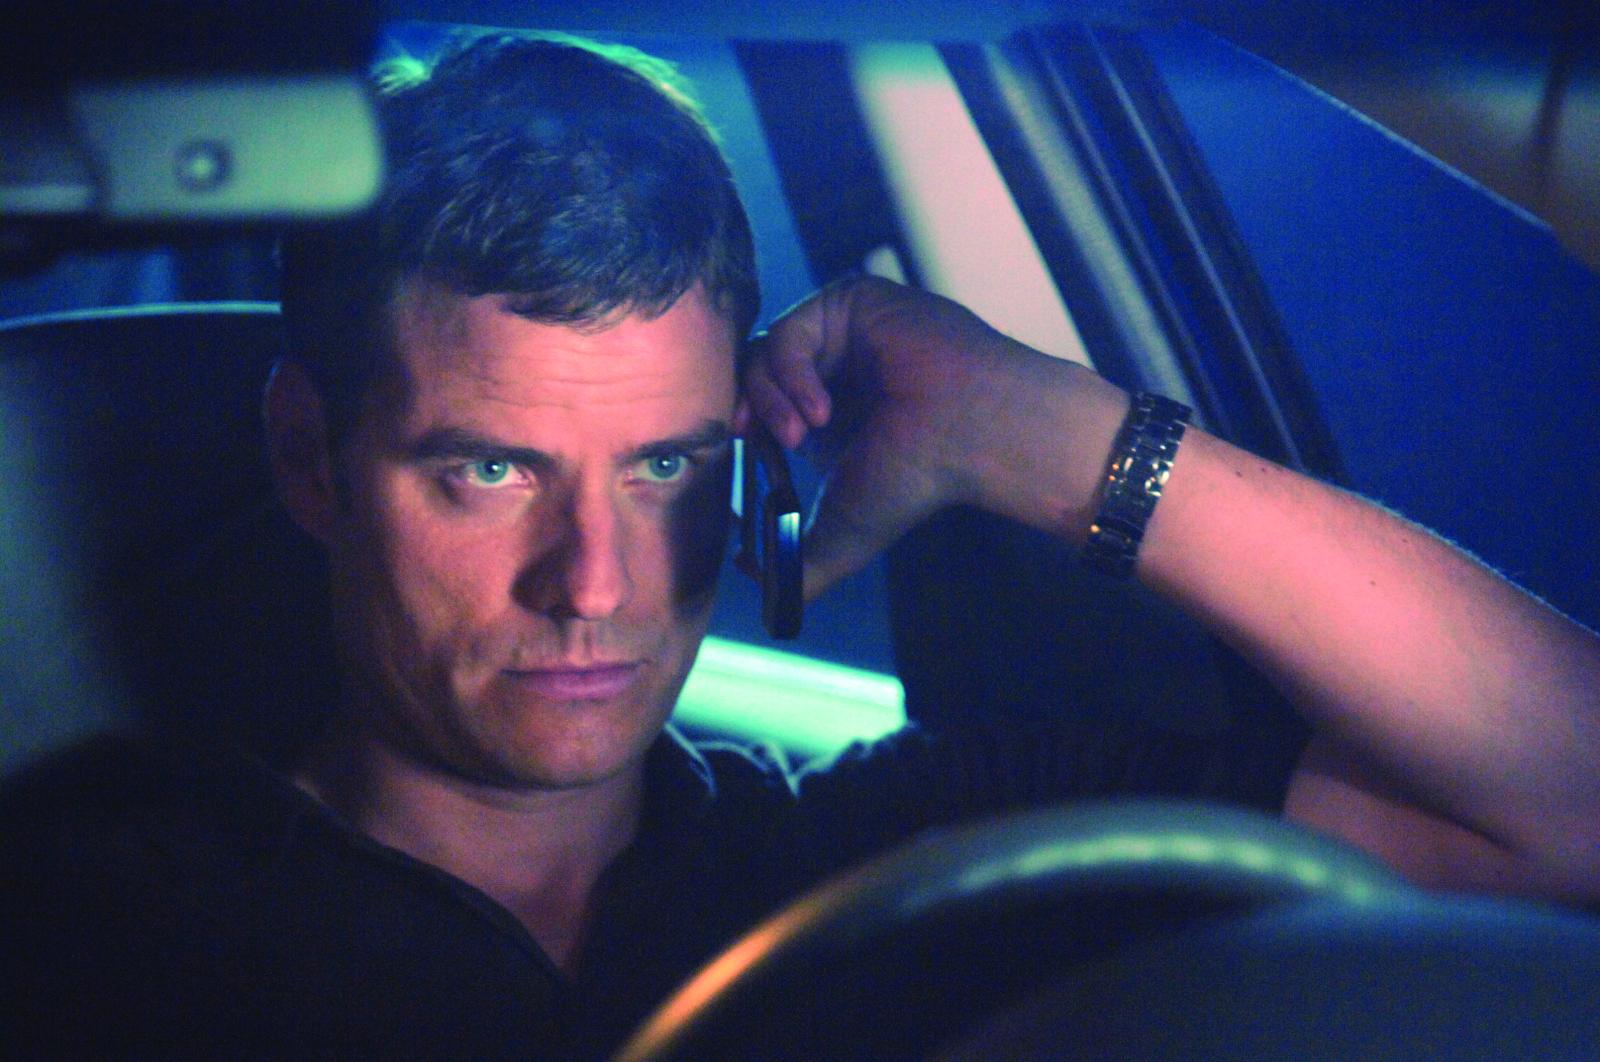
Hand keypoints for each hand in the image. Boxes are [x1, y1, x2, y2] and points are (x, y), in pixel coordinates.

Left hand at [739, 276, 1119, 598]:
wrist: (973, 436)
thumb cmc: (921, 480)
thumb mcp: (842, 531)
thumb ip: (797, 567)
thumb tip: (751, 579)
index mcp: (823, 416)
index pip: (753, 404)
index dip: (743, 427)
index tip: (748, 455)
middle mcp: (831, 369)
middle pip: (751, 370)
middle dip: (748, 408)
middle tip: (758, 440)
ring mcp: (842, 332)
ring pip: (766, 349)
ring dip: (772, 396)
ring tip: (802, 433)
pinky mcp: (853, 301)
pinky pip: (791, 328)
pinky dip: (792, 371)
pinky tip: (822, 407)